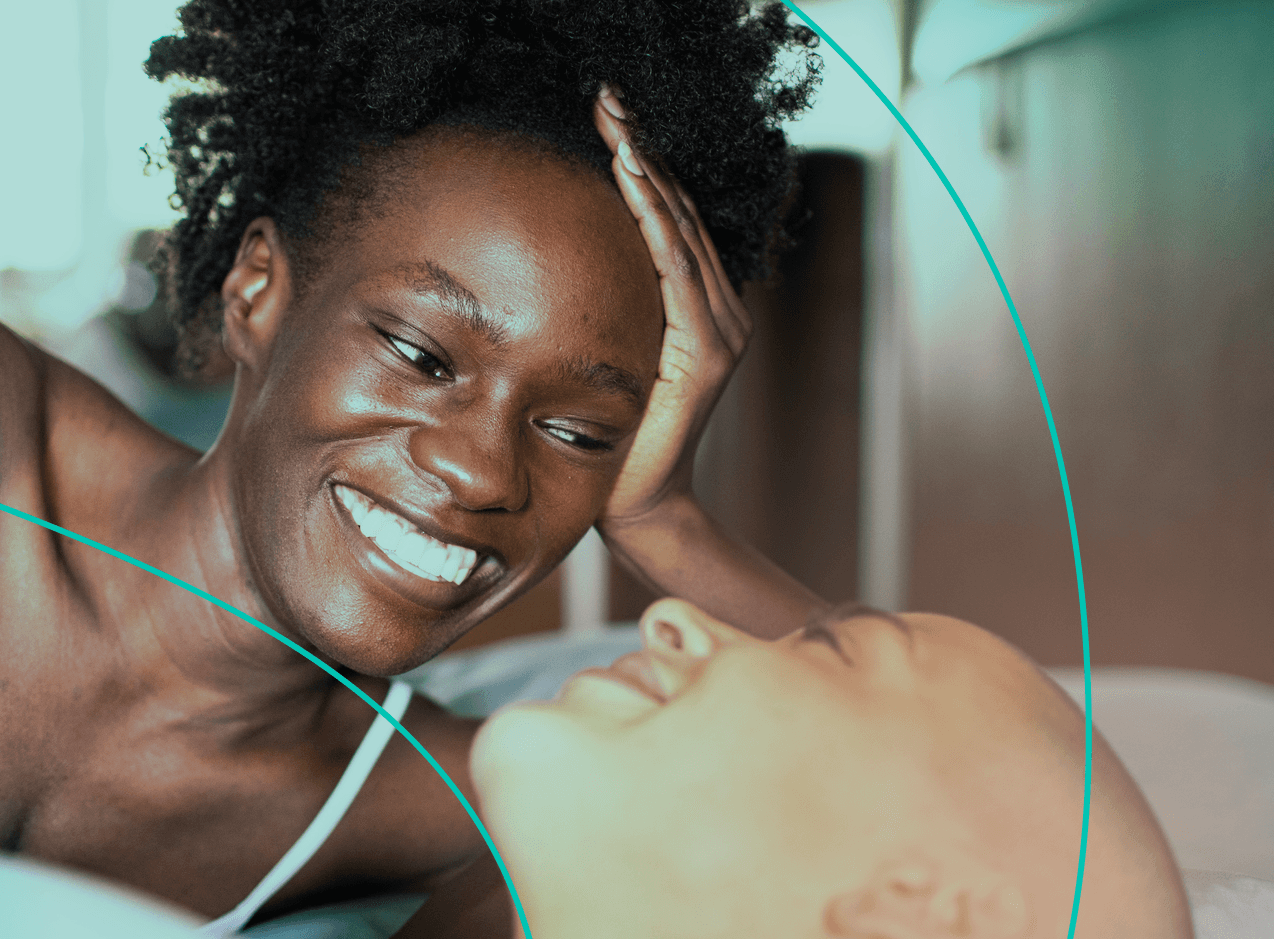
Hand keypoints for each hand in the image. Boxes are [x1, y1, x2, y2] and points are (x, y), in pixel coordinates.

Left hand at [591, 84, 753, 530]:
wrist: (636, 504)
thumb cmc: (610, 438)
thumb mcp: (606, 357)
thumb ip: (606, 311)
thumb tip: (550, 265)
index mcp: (697, 309)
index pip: (668, 220)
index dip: (641, 164)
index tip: (607, 115)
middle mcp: (720, 312)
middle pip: (679, 212)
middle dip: (643, 151)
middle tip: (609, 99)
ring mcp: (722, 331)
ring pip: (682, 232)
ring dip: (649, 175)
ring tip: (619, 127)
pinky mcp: (710, 352)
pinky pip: (680, 272)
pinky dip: (657, 223)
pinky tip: (633, 182)